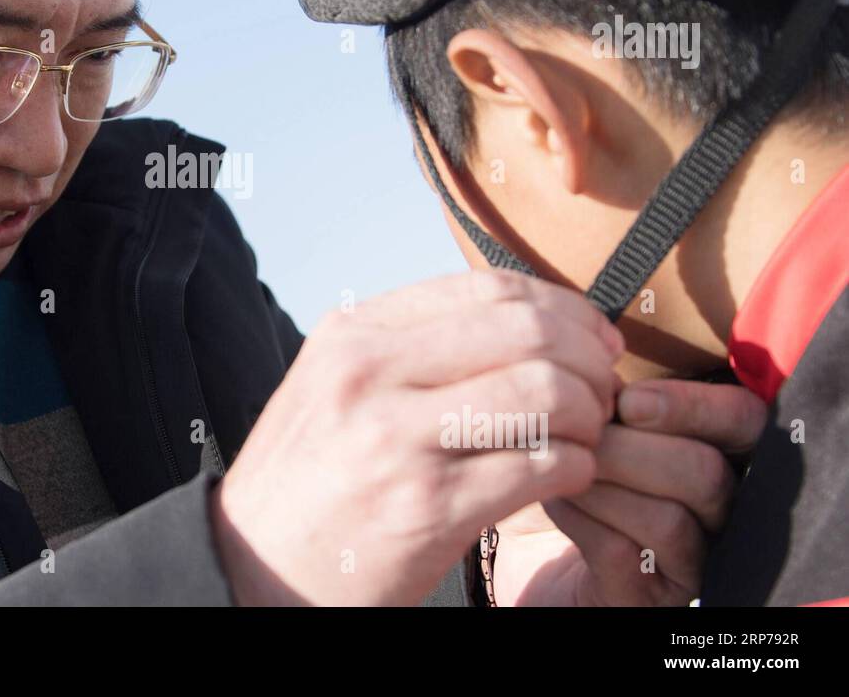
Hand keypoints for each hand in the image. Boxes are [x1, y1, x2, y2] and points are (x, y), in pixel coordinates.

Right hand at [209, 271, 623, 605]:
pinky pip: (543, 466)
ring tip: (586, 435)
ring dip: (589, 415)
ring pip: (544, 392)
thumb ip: (406, 346)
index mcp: (352, 335)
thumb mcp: (332, 386)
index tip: (589, 338)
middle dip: (588, 358)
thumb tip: (517, 318)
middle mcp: (370, 374)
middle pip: (527, 331)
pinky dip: (579, 466)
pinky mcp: (428, 508)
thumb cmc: (307, 480)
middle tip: (604, 389)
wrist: (253, 569)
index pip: (488, 289)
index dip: (561, 307)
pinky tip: (569, 476)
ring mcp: (397, 440)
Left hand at [492, 377, 767, 605]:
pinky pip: (624, 554)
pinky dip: (581, 520)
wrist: (526, 545)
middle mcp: (720, 514)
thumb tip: (597, 352)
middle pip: (707, 473)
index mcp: (719, 453)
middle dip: (633, 449)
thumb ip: (612, 389)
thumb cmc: (566, 468)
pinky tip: (554, 500)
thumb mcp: (594, 418)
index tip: (631, 400)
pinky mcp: (647, 599)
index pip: (744, 422)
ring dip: (602, 484)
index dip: (695, 406)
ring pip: (670, 519)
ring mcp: (689, 563)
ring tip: (558, 464)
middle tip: (582, 436)